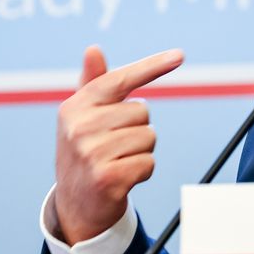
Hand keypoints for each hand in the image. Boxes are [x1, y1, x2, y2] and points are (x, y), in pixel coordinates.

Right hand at [53, 46, 183, 244]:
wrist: (74, 205)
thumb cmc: (84, 151)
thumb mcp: (82, 117)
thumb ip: (92, 83)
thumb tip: (93, 49)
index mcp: (75, 106)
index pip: (120, 79)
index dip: (152, 66)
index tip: (179, 55)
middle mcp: (80, 127)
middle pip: (143, 111)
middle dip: (137, 127)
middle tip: (115, 144)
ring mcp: (92, 153)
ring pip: (149, 137)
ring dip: (141, 150)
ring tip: (118, 160)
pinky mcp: (107, 178)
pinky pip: (149, 162)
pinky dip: (143, 171)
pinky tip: (122, 178)